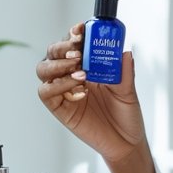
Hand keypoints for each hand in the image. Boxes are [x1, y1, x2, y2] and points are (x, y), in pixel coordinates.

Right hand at [36, 23, 145, 166]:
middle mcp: (71, 75)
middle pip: (52, 52)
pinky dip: (59, 87)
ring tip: (81, 73)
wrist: (126, 142)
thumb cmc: (126, 114)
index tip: (81, 29)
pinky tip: (80, 92)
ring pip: (43, 70)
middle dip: (62, 48)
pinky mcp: (59, 109)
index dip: (73, 34)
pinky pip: (47, 93)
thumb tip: (124, 52)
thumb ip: (124, 71)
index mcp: (87, 65)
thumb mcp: (128, 90)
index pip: (73, 43)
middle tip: (78, 53)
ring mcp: (63, 91)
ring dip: (58, 66)